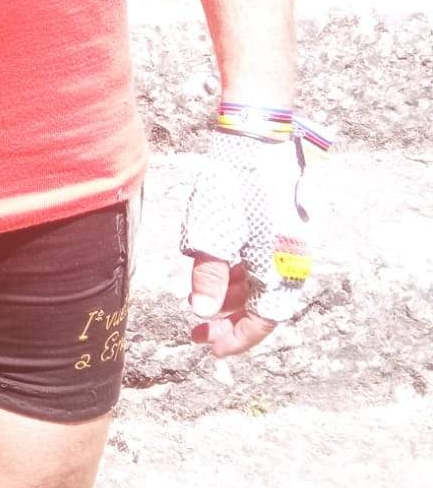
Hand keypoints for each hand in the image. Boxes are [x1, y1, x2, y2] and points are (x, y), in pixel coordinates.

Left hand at [180, 120, 329, 357]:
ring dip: (231, 297)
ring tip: (198, 303)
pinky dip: (237, 274)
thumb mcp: (212, 236)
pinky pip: (259, 263)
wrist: (256, 139)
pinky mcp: (277, 227)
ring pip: (259, 284)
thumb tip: (204, 313)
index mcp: (279, 270)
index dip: (237, 339)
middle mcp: (289, 262)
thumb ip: (208, 278)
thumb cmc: (233, 186)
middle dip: (229, 321)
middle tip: (197, 329)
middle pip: (261, 306)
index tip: (210, 348)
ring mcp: (285, 244)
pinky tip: (213, 274)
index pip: (262, 321)